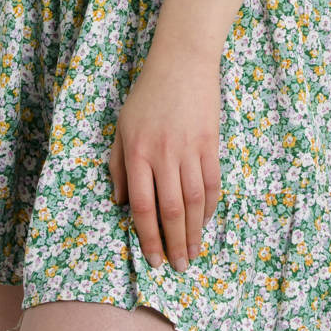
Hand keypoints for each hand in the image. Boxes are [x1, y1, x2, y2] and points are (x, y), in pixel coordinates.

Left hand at [107, 42, 222, 271]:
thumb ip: (118, 165)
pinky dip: (210, 208)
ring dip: (194, 233)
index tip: (152, 259)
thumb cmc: (147, 95)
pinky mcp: (211, 144)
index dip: (147, 237)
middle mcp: (163, 155)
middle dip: (174, 244)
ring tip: (194, 254)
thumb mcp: (122, 126)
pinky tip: (205, 223)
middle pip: (170, 211)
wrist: (182, 62)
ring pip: (194, 202)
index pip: (141, 206)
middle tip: (178, 268)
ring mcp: (189, 149)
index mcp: (137, 152)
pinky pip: (212, 184)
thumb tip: (119, 203)